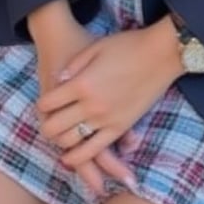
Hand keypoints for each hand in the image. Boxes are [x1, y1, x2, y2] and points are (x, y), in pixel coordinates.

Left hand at [33, 13, 137, 197]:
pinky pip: (95, 149)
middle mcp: (91, 105)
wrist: (161, 53)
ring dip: (60, 141)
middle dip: (46, 128)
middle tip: (45, 125)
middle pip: (55, 126)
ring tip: (58, 138)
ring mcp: (106, 119)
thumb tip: (58, 82)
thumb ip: (73, 66)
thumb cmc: (128, 45)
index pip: (48, 103)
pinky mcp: (120, 127)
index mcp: (82, 83)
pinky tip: (71, 158)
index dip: (42, 104)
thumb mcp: (95, 48)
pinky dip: (80, 157)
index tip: (43, 104)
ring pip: (71, 141)